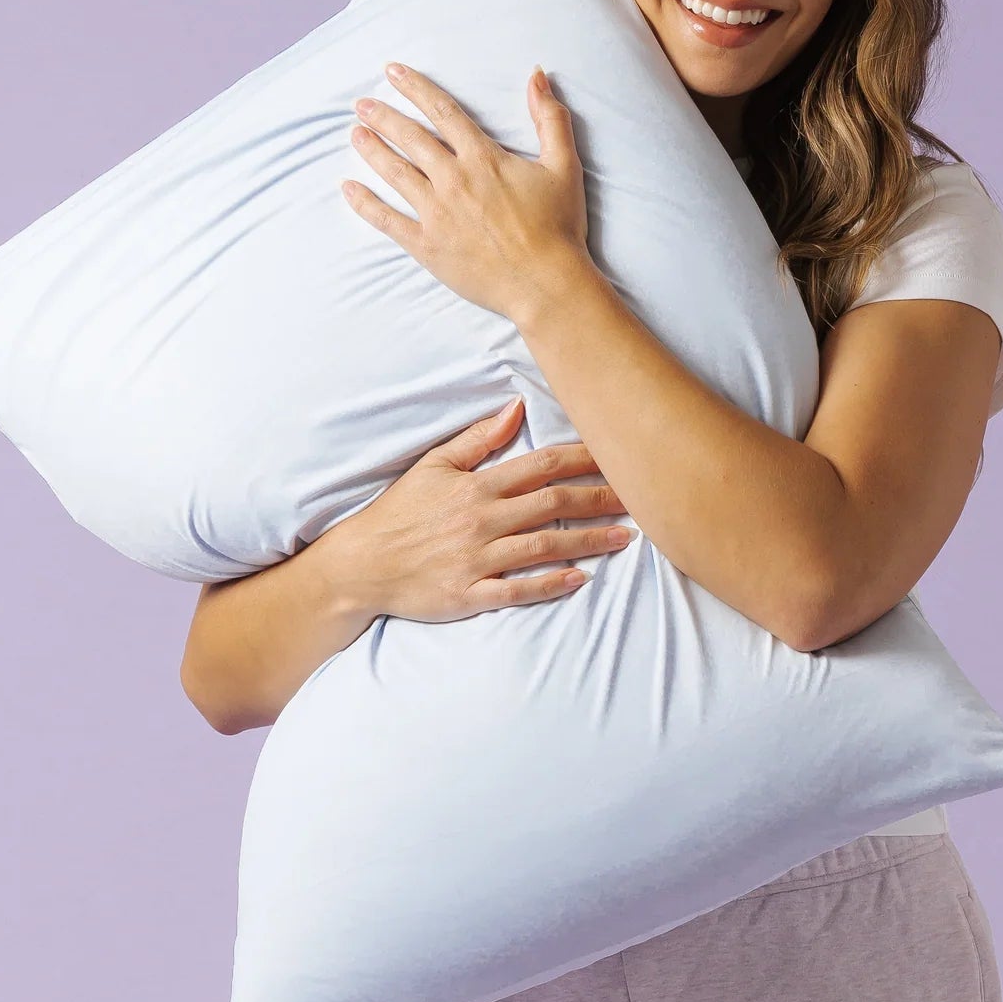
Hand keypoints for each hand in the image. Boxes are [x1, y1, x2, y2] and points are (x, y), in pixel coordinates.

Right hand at [324, 395, 631, 623]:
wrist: (360, 565)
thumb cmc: (398, 512)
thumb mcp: (433, 466)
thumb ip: (477, 439)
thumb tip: (516, 408)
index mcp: (476, 485)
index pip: (540, 465)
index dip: (583, 459)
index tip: (619, 454)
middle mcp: (482, 519)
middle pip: (553, 503)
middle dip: (601, 498)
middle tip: (642, 496)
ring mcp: (477, 558)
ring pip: (544, 546)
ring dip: (588, 540)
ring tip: (627, 537)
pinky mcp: (470, 593)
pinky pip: (517, 589)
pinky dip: (550, 584)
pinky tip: (581, 579)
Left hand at [341, 62, 595, 323]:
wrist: (545, 284)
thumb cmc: (559, 228)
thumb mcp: (564, 166)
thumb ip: (550, 119)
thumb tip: (537, 75)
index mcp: (483, 158)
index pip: (442, 112)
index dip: (416, 88)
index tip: (393, 72)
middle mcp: (453, 180)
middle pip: (410, 138)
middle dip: (384, 117)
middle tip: (362, 104)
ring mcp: (436, 213)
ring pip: (396, 173)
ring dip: (373, 150)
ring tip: (355, 134)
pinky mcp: (427, 245)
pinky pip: (388, 220)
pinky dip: (365, 204)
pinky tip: (348, 188)